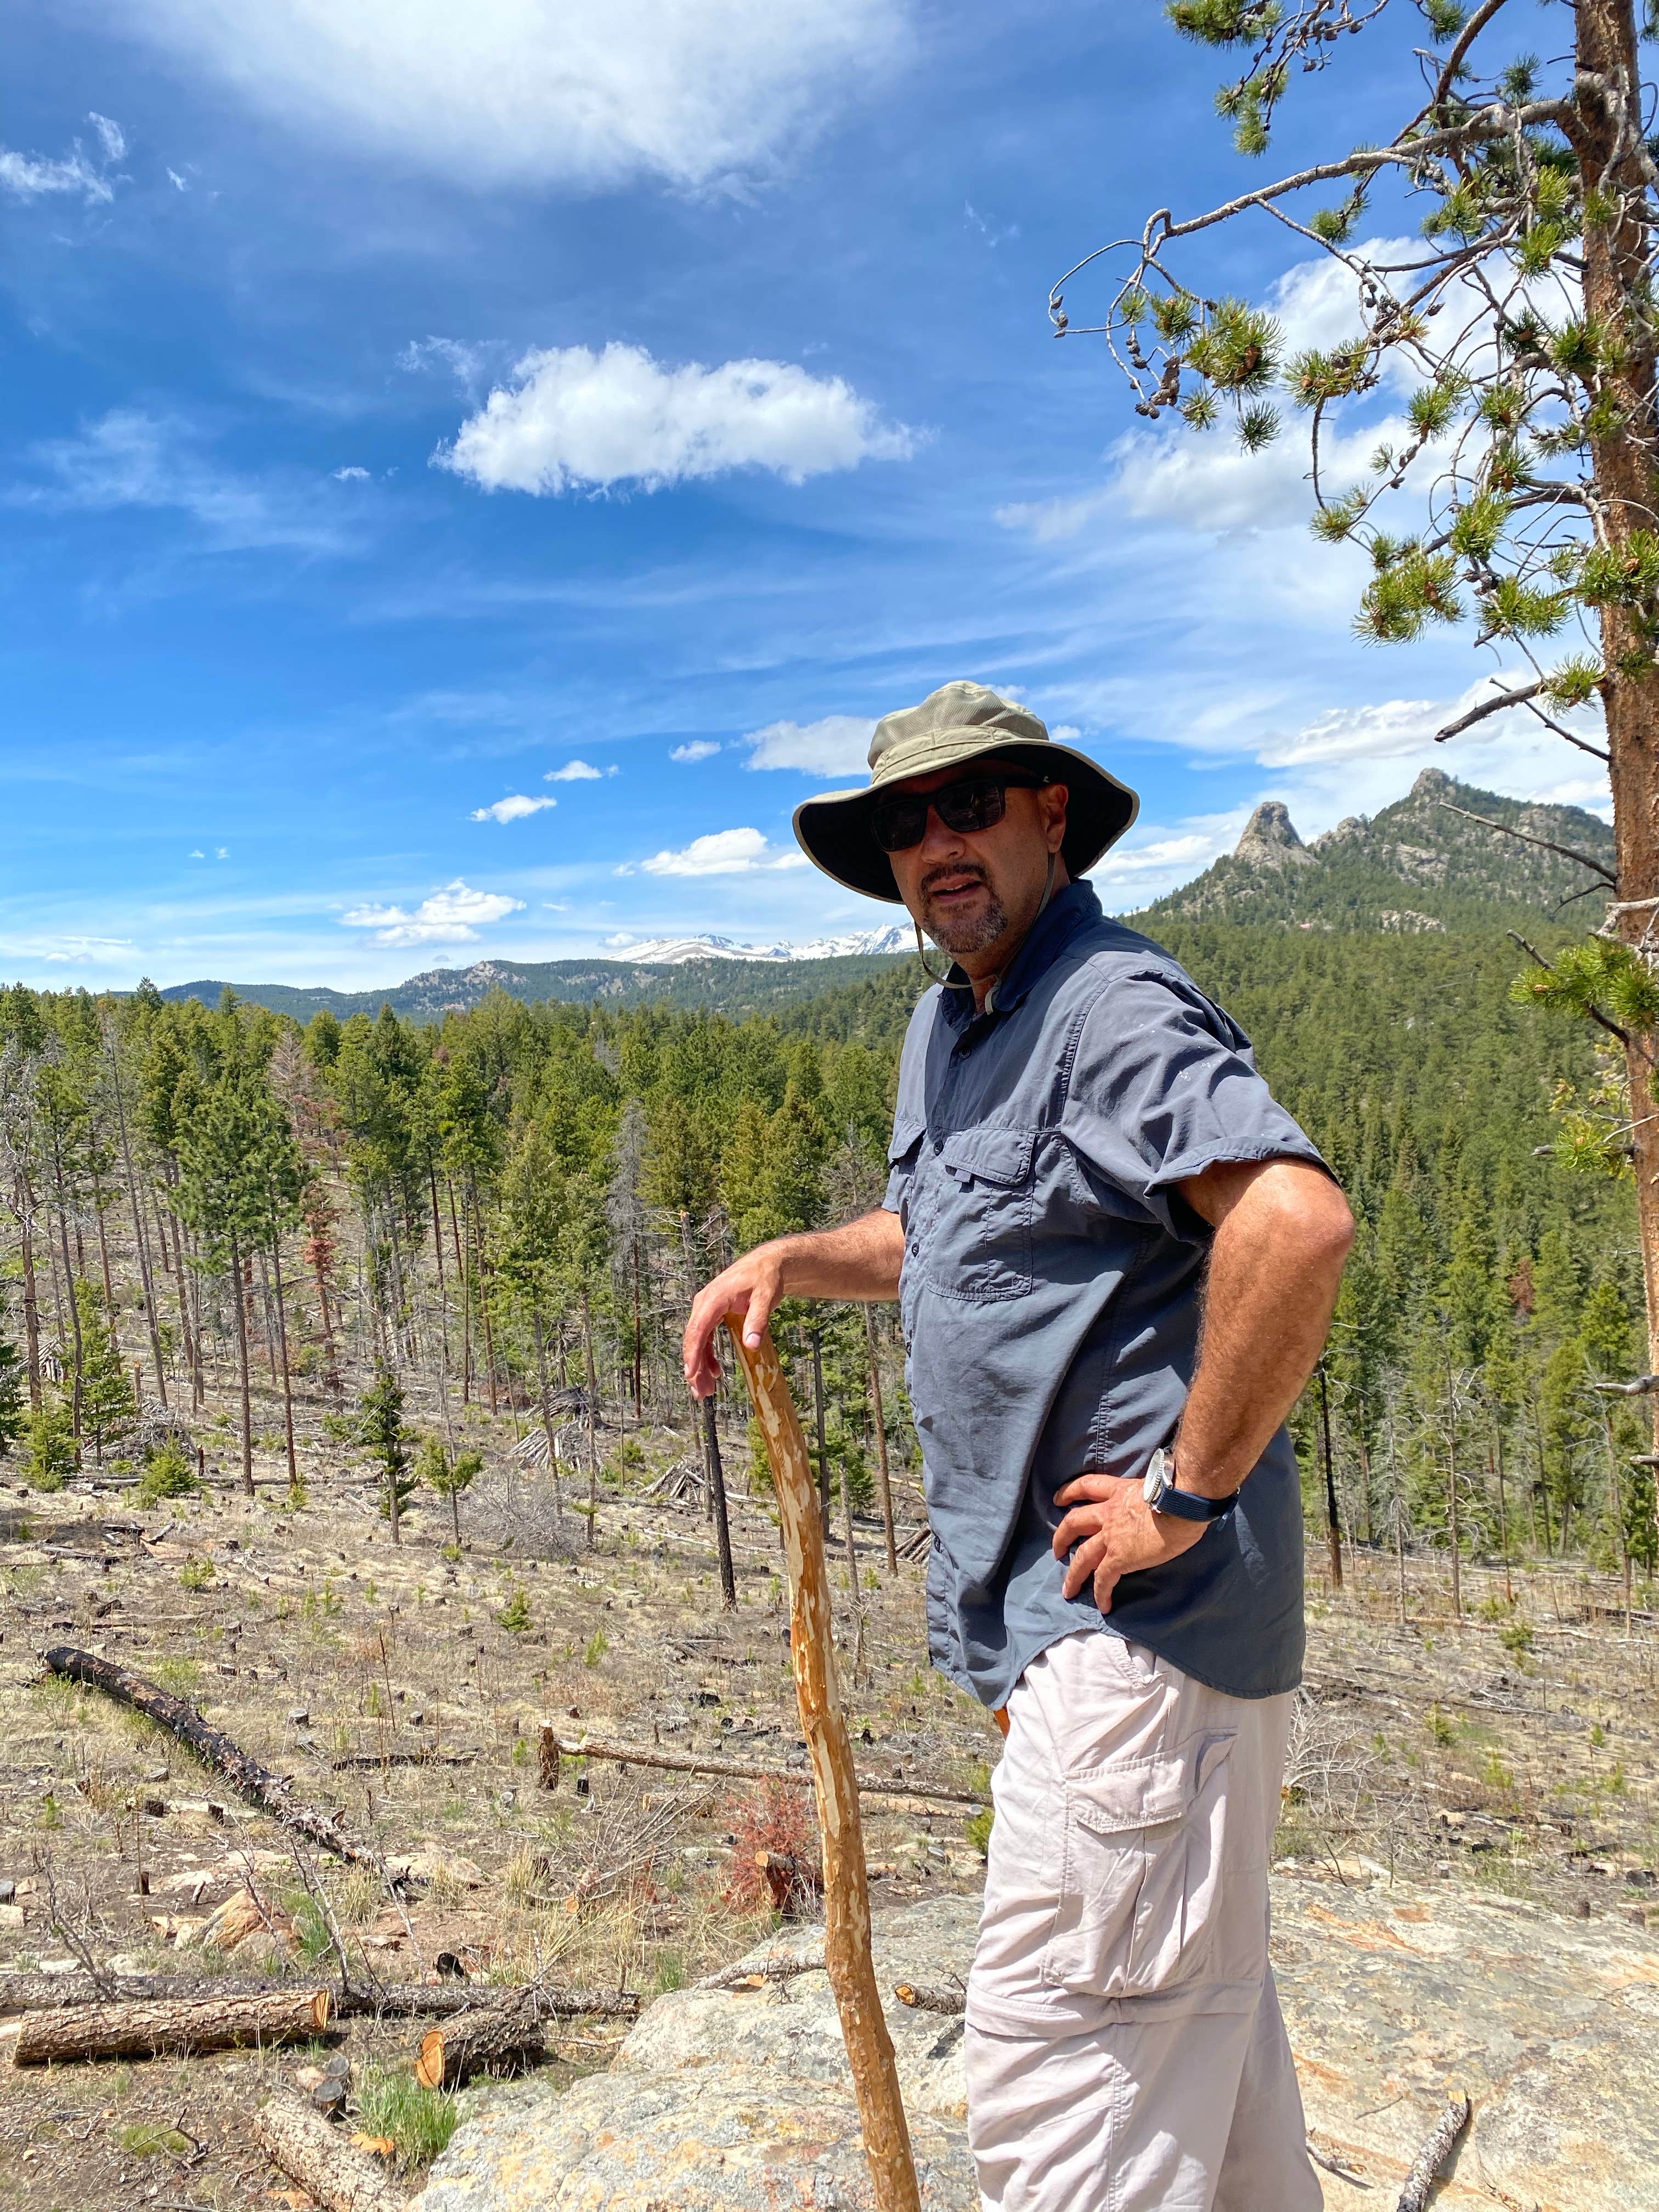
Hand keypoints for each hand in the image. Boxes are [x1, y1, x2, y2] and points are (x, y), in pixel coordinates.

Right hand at [682, 1244, 787, 1399]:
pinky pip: (704, 1337)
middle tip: (701, 1393)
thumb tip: (751, 1344)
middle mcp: (704, 1303)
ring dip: (700, 1365)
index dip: (693, 1354)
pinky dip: (707, 1355)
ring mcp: (706, 1308)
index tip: (691, 1375)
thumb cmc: (766, 1278)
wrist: (768, 1263)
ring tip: (707, 1389)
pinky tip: (715, 1370)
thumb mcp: (766, 1297)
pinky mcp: (712, 1313)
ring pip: (697, 1340)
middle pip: (693, 1338)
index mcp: (714, 1299)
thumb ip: (758, 1320)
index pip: (698, 1329)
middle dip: (694, 1367)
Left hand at [1052, 1472, 1206, 1612]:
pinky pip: (1104, 1579)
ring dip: (1073, 1574)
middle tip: (1058, 1550)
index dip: (1070, 1492)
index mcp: (1119, 1492)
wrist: (1182, 1505)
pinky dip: (1101, 1593)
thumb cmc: (1179, 1494)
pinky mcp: (1119, 1557)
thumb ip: (1146, 1498)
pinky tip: (1104, 1606)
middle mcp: (1109, 1512)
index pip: (1088, 1486)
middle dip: (1062, 1536)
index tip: (1059, 1499)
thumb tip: (1156, 1507)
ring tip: (1068, 1589)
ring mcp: (1111, 1536)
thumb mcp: (1155, 1488)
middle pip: (1074, 1522)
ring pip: (1082, 1556)